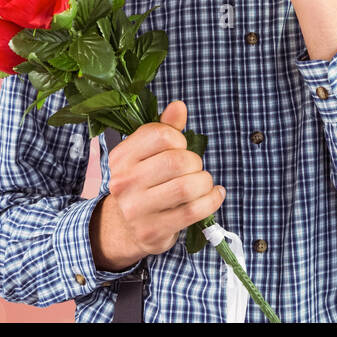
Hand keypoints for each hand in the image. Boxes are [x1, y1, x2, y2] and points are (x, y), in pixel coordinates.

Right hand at [104, 99, 224, 259]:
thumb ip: (165, 128)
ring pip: (186, 187)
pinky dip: (212, 200)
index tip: (179, 148)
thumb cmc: (143, 183)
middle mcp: (124, 182)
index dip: (179, 139)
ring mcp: (136, 209)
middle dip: (195, 162)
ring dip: (204, 182)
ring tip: (203, 183)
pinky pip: (193, 211)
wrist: (123, 228)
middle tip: (194, 169)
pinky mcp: (153, 230)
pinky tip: (214, 194)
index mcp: (121, 157)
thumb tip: (178, 106)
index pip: (161, 135)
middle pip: (177, 161)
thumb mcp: (148, 154)